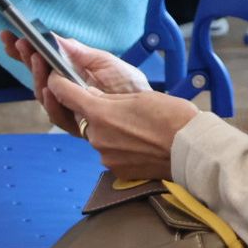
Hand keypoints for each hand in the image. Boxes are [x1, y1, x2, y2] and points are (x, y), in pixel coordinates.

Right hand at [1, 30, 151, 131]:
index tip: (10, 37)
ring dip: (37, 75)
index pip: (41, 62)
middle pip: (37, 76)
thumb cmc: (128, 85)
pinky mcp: (77, 124)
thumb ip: (78, 52)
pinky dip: (51, 100)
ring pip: (43, 94)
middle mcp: (65, 91)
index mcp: (70, 74)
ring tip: (36, 58)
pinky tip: (49, 86)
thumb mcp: (103, 61)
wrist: (148, 108)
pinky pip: (57, 114)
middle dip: (26, 59)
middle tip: (21, 44)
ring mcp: (69, 108)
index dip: (24, 52)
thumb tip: (55, 39)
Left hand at [50, 77, 198, 179]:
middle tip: (116, 106)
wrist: (190, 149)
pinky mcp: (116, 170)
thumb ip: (108, 98)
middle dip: (93, 110)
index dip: (58, 83)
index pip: (65, 94)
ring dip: (108, 129)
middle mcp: (96, 137)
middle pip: (83, 118)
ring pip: (97, 137)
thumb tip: (90, 96)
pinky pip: (109, 153)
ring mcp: (105, 156)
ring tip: (134, 126)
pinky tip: (138, 141)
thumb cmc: (171, 117)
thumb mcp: (138, 96)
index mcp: (100, 113)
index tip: (57, 78)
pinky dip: (119, 146)